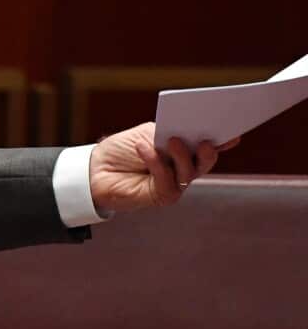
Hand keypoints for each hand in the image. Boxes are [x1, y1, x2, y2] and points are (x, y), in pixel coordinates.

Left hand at [88, 122, 238, 211]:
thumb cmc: (122, 149)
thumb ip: (167, 133)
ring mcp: (176, 184)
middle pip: (204, 161)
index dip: (223, 140)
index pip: (208, 146)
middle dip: (208, 150)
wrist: (96, 169)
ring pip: (189, 171)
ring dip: (181, 154)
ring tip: (172, 139)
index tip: (233, 133)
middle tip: (207, 139)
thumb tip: (185, 132)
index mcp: (184, 151)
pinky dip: (155, 162)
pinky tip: (144, 148)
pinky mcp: (163, 196)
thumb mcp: (147, 134)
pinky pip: (166, 179)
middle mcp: (184, 169)